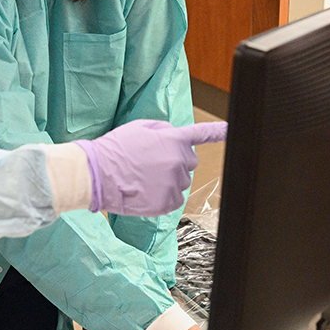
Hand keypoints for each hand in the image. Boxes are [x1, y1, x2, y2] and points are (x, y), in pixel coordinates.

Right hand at [75, 120, 226, 215]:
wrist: (97, 174)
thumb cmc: (115, 149)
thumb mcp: (138, 127)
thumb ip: (163, 129)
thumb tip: (174, 136)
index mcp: (173, 140)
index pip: (201, 134)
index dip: (218, 132)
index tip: (231, 130)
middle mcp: (179, 161)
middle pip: (189, 162)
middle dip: (175, 161)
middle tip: (150, 162)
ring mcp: (175, 183)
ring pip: (181, 182)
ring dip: (168, 179)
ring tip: (143, 177)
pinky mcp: (168, 203)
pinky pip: (174, 199)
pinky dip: (162, 196)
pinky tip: (145, 190)